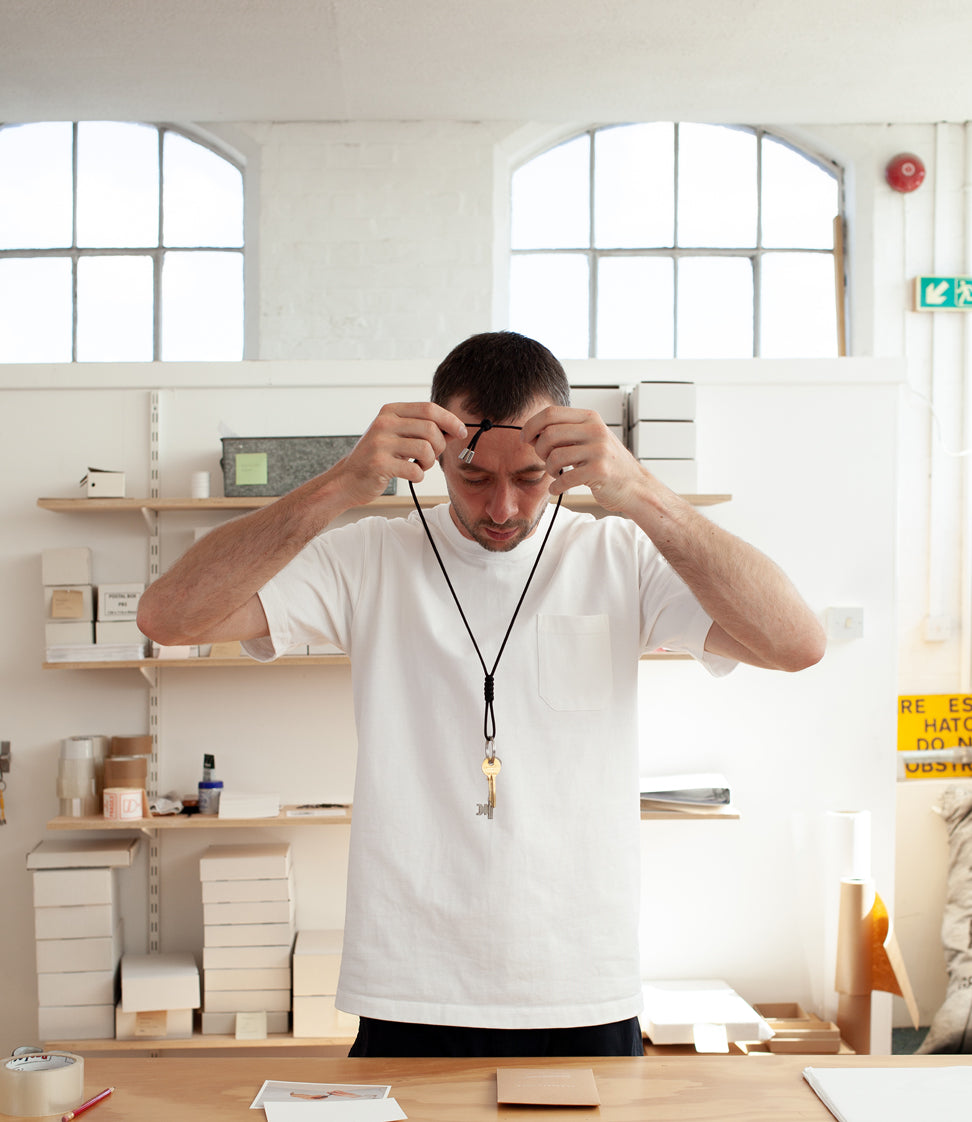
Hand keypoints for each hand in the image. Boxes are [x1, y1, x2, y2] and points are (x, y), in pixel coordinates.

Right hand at [331, 402, 467, 506]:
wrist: (347, 479)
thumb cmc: (378, 457)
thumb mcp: (397, 435)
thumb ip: (422, 428)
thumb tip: (456, 429)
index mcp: (390, 411)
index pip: (429, 408)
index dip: (450, 420)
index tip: (461, 431)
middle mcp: (384, 423)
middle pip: (431, 429)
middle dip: (440, 445)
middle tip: (432, 456)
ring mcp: (380, 444)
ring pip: (426, 449)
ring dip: (430, 462)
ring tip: (420, 465)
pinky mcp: (379, 465)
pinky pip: (415, 470)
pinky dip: (419, 476)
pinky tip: (411, 475)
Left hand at [520, 406, 644, 511]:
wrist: (635, 486)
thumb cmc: (607, 464)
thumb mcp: (589, 439)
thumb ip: (565, 433)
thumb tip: (531, 434)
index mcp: (590, 418)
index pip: (551, 413)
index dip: (532, 425)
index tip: (526, 438)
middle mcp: (595, 430)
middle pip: (549, 434)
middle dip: (540, 450)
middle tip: (546, 461)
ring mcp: (599, 450)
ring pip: (555, 457)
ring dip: (549, 470)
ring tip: (557, 474)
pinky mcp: (599, 471)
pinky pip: (565, 478)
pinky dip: (556, 486)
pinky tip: (558, 488)